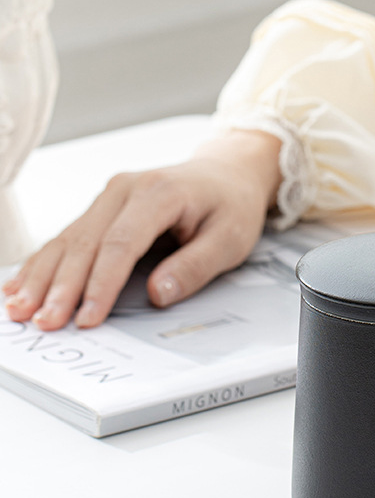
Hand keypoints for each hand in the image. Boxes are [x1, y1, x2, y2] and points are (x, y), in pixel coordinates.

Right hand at [1, 130, 281, 331]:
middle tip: (44, 323)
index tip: (88, 318)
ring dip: (42, 278)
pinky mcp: (101, 209)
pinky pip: (67, 238)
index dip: (101, 284)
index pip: (121, 243)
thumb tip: (158, 292)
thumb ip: (195, 266)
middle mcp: (126, 189)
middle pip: (85, 243)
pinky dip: (42, 264)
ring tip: (19, 310)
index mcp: (158, 193)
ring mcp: (109, 197)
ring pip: (68, 240)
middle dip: (61, 287)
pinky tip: (19, 286)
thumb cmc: (230, 205)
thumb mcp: (230, 238)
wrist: (227, 174)